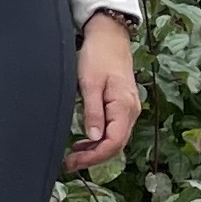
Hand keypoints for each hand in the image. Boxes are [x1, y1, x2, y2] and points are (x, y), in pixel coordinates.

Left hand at [65, 11, 142, 171]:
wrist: (109, 38)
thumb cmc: (98, 56)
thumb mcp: (90, 84)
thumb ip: (93, 112)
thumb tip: (93, 137)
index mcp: (124, 107)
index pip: (113, 143)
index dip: (94, 157)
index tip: (73, 162)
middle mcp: (131, 111)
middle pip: (116, 145)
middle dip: (93, 157)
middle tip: (69, 164)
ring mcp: (128, 109)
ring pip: (115, 139)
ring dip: (96, 150)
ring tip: (73, 156)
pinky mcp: (122, 106)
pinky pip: (114, 129)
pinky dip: (99, 139)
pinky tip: (84, 142)